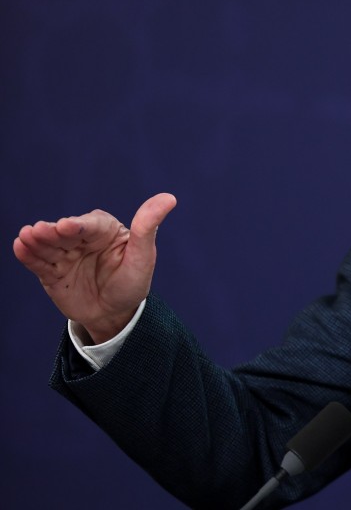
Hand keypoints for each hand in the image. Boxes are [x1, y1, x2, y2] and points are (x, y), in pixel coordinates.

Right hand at [13, 193, 176, 343]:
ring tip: (26, 237)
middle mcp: (82, 239)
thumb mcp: (144, 256)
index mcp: (105, 230)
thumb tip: (169, 197)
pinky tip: (20, 246)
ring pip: (48, 246)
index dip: (78, 225)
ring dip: (37, 240)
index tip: (67, 226)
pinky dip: (28, 255)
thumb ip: (148, 227)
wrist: (115, 314)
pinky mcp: (51, 272)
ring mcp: (65, 255)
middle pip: (65, 233)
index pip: (89, 225)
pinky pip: (38, 262)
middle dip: (53, 232)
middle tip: (40, 230)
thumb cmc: (133, 282)